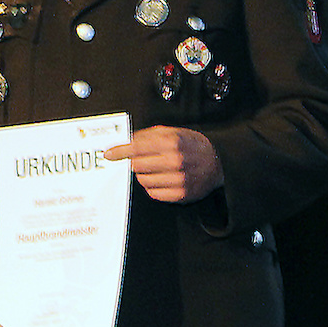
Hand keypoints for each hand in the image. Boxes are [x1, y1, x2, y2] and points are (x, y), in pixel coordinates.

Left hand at [103, 126, 223, 202]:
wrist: (218, 162)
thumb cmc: (192, 145)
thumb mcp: (172, 132)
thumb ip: (148, 135)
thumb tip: (126, 141)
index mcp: (171, 143)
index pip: (136, 148)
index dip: (119, 151)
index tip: (109, 154)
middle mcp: (174, 161)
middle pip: (136, 165)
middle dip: (134, 162)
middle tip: (140, 160)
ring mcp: (178, 180)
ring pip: (143, 180)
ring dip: (144, 175)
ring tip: (156, 169)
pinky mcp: (180, 195)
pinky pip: (153, 193)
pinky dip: (153, 186)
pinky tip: (162, 179)